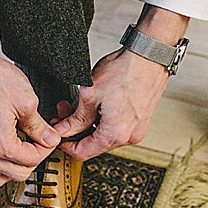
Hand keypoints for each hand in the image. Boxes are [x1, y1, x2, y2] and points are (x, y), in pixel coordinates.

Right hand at [0, 9, 60, 187]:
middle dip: (32, 160)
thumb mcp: (26, 101)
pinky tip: (7, 148)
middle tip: (39, 143)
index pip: (30, 161)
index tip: (49, 139)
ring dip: (13, 169)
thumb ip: (39, 127)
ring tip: (22, 149)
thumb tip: (49, 139)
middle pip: (16, 174)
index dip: (45, 150)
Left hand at [53, 5, 187, 159]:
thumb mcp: (90, 94)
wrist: (149, 55)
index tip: (58, 133)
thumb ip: (75, 118)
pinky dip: (102, 119)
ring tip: (78, 104)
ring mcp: (136, 128)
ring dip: (88, 123)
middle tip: (64, 113)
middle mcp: (129, 136)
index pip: (83, 153)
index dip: (66, 144)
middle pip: (93, 144)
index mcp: (115, 134)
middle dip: (76, 130)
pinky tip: (95, 104)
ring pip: (103, 135)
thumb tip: (65, 129)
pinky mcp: (140, 119)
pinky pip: (115, 127)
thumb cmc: (126, 70)